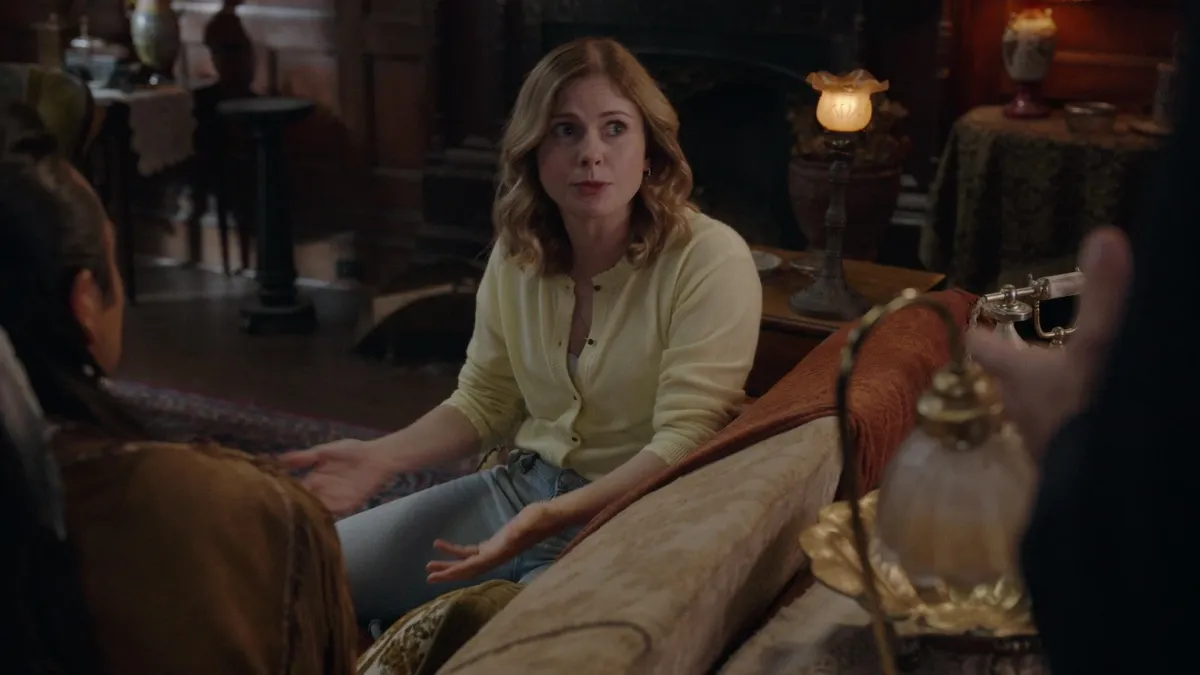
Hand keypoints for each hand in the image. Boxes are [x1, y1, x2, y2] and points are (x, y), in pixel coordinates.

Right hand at [277, 439, 395, 516]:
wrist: (378, 457)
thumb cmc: (352, 451)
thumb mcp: (323, 451)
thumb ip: (302, 457)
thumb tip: (277, 458)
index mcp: (314, 479)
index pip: (294, 489)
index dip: (284, 493)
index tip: (268, 498)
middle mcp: (321, 492)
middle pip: (303, 503)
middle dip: (291, 508)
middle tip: (275, 514)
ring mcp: (333, 500)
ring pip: (314, 511)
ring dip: (305, 515)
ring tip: (288, 519)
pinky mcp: (346, 506)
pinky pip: (331, 514)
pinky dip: (322, 517)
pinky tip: (311, 518)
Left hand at [425, 501, 566, 583]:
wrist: (550, 517)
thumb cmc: (540, 518)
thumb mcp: (529, 522)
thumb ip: (519, 530)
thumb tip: (509, 536)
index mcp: (500, 553)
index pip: (472, 566)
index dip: (453, 572)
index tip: (436, 576)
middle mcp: (495, 556)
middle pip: (467, 569)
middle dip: (447, 573)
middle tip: (427, 574)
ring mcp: (495, 551)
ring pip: (467, 562)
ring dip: (449, 563)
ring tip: (429, 563)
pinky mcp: (495, 543)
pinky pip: (471, 551)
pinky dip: (457, 551)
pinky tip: (444, 546)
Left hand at [966, 227, 1132, 459]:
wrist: (1110, 483)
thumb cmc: (1091, 410)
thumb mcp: (1101, 345)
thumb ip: (1105, 294)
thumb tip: (1104, 236)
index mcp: (1021, 375)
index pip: (986, 348)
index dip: (983, 335)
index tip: (979, 327)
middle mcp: (1022, 409)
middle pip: (1011, 382)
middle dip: (1021, 368)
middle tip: (1035, 355)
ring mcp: (1042, 442)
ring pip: (1037, 412)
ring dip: (1048, 399)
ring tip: (1070, 386)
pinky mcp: (1065, 466)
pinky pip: (1063, 438)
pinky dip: (1073, 426)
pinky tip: (1095, 424)